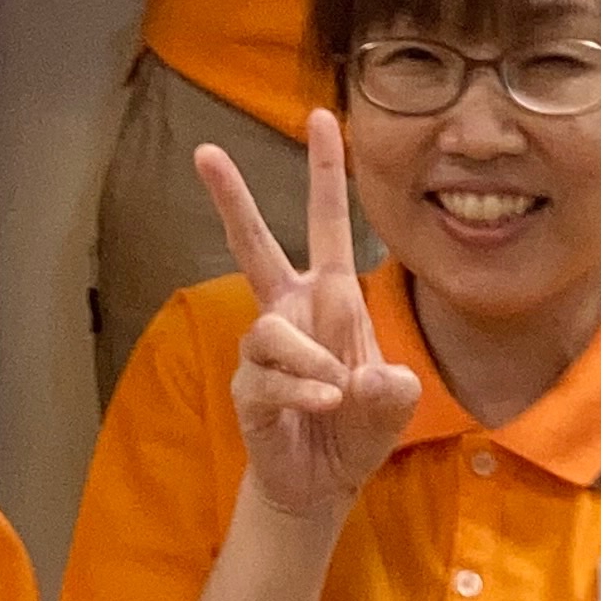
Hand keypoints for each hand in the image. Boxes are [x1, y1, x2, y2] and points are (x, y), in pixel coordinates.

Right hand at [199, 111, 420, 523]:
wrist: (323, 485)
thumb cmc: (358, 427)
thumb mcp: (395, 405)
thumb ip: (394, 390)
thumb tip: (369, 376)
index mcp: (331, 298)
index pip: (328, 225)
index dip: (326, 173)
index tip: (321, 116)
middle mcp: (291, 312)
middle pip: (255, 245)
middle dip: (232, 199)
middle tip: (206, 151)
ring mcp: (266, 350)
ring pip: (273, 330)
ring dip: (312, 363)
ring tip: (336, 395)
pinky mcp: (248, 387)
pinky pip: (269, 377)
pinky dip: (301, 394)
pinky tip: (323, 407)